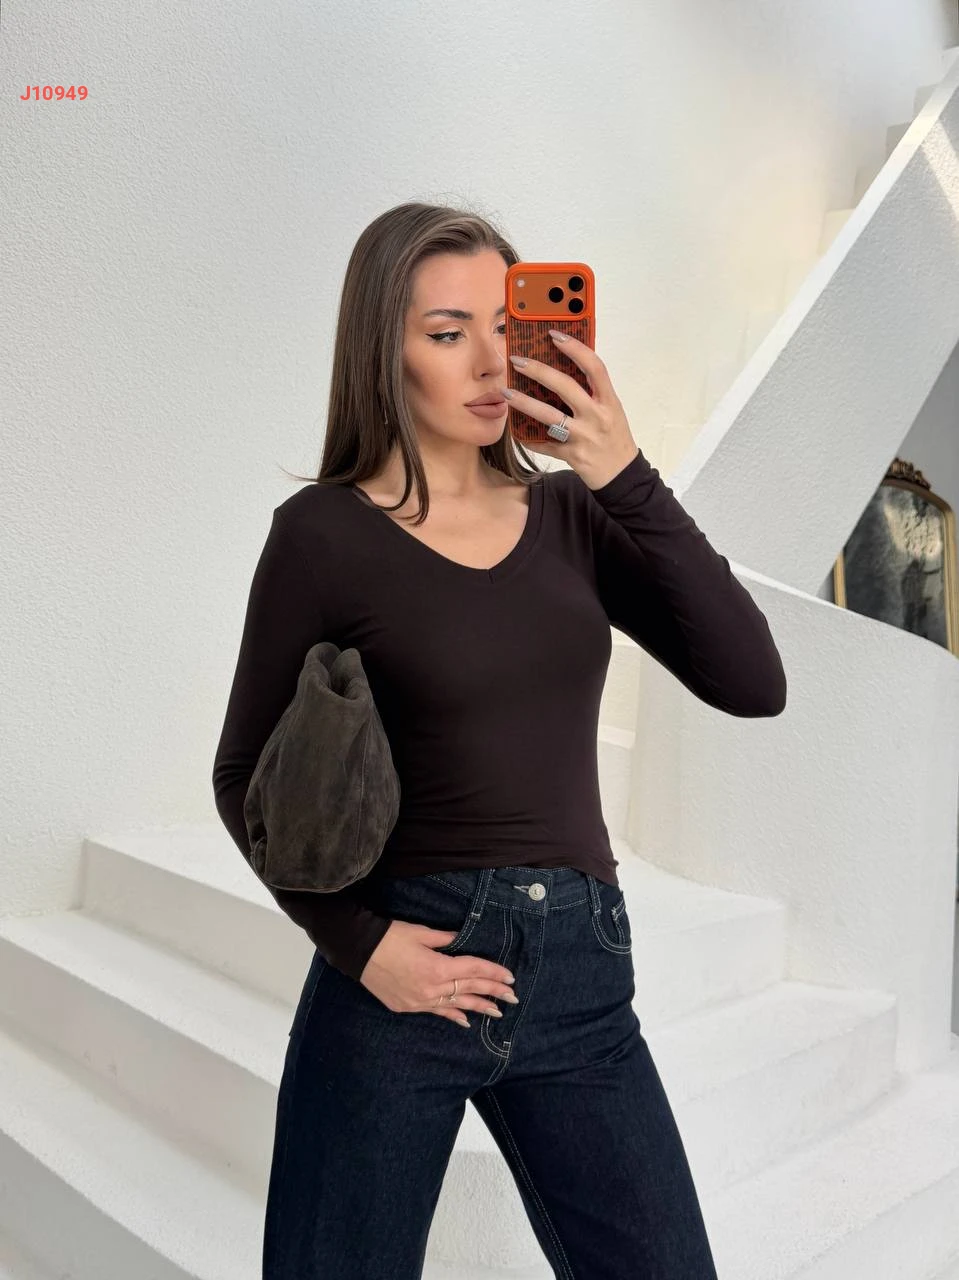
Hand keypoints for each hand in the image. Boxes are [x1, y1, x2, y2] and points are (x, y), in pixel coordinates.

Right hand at [359, 919, 516, 1027]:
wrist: (359, 951)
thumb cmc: (390, 937)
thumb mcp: (421, 933)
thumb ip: (445, 939)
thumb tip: (461, 939)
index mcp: (438, 967)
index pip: (473, 971)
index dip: (493, 973)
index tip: (510, 978)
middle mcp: (432, 988)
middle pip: (469, 990)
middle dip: (493, 992)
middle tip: (512, 998)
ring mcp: (420, 1000)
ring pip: (456, 1005)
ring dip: (477, 1007)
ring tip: (497, 1012)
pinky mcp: (408, 1006)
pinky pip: (436, 1012)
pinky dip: (452, 1016)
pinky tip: (465, 1022)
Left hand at [499, 330, 639, 490]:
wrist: (623, 476)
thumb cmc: (616, 439)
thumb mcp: (612, 411)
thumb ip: (593, 392)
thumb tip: (566, 368)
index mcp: (609, 401)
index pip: (594, 367)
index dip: (575, 348)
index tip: (554, 335)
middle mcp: (597, 417)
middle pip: (565, 386)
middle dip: (538, 370)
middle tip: (517, 360)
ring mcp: (583, 437)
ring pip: (548, 416)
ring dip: (524, 402)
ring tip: (506, 393)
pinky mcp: (572, 455)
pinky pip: (545, 445)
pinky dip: (529, 438)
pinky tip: (516, 431)